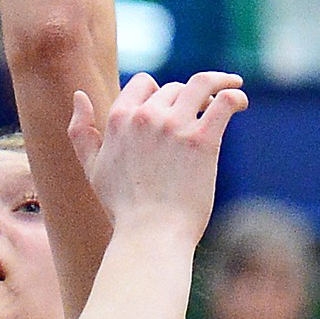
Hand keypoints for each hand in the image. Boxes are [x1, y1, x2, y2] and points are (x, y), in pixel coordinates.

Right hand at [68, 69, 247, 242]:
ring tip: (228, 92)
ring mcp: (175, 127)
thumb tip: (79, 95)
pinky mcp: (203, 140)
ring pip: (202, 84)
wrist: (150, 235)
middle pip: (174, 88)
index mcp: (119, 120)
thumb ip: (81, 132)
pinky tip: (240, 103)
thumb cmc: (123, 208)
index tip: (171, 105)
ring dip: (216, 83)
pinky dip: (235, 94)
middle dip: (187, 98)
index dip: (159, 91)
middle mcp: (145, 117)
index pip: (143, 83)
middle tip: (201, 114)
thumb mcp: (92, 168)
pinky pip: (226, 101)